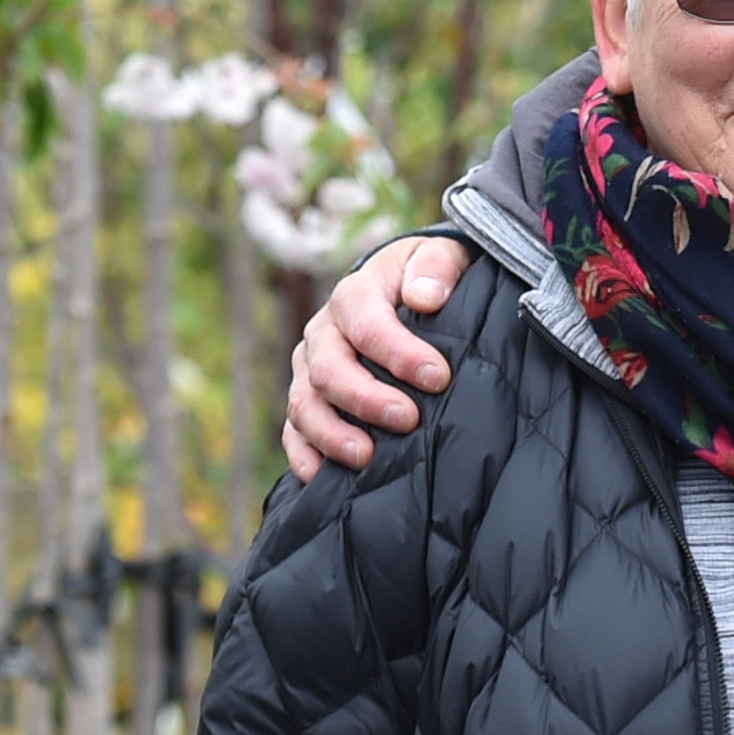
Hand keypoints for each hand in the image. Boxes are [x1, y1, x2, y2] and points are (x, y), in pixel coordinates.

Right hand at [280, 233, 472, 476]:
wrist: (406, 294)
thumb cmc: (428, 280)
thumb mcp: (440, 257)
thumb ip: (437, 268)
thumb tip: (425, 297)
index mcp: (355, 294)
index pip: (365, 322)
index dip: (398, 352)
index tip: (437, 378)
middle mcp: (324, 333)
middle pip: (328, 369)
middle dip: (365, 399)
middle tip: (408, 419)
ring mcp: (310, 369)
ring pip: (304, 404)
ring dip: (332, 434)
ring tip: (367, 457)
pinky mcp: (309, 401)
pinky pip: (293, 432)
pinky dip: (303, 455)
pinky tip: (321, 476)